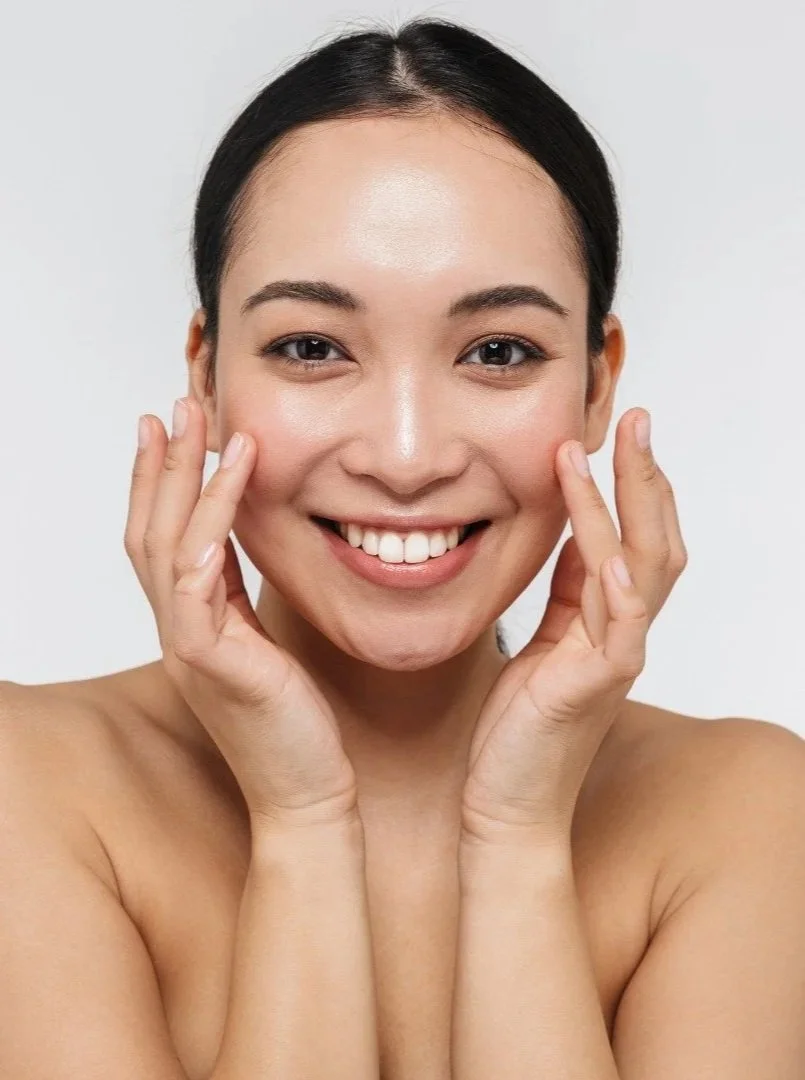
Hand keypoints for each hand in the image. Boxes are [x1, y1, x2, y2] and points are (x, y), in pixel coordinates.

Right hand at [125, 397, 358, 829]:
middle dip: (160, 465)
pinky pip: (197, 588)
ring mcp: (189, 649)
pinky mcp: (212, 665)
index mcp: (193, 626)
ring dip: (181, 481)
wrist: (307, 793)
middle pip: (151, 531)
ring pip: (166, 548)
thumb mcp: (265, 646)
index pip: (165, 539)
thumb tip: (241, 552)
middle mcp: (180, 632)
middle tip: (171, 405)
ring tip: (197, 425)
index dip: (162, 483)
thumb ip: (243, 601)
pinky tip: (225, 490)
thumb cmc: (296, 722)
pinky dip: (208, 533)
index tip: (171, 429)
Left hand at [460, 408, 687, 847]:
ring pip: (641, 573)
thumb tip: (579, 536)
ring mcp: (612, 662)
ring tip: (613, 455)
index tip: (615, 431)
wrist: (505, 805)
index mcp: (608, 622)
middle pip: (654, 543)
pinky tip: (612, 557)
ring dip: (628, 511)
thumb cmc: (518, 728)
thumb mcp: (544, 643)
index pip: (635, 539)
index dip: (632, 485)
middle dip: (646, 478)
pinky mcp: (590, 690)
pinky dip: (620, 594)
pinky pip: (619, 634)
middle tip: (636, 418)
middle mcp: (621, 636)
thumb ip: (568, 594)